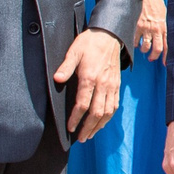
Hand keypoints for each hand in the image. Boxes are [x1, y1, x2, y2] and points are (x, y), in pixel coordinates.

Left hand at [53, 27, 126, 142]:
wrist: (110, 35)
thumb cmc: (89, 43)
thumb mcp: (74, 51)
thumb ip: (66, 67)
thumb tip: (57, 79)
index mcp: (90, 77)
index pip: (83, 104)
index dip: (76, 118)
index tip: (70, 128)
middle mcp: (103, 84)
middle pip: (97, 113)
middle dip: (88, 128)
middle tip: (81, 138)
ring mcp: (112, 86)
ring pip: (108, 112)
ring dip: (99, 126)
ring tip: (90, 135)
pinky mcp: (117, 85)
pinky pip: (115, 105)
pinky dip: (108, 117)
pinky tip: (102, 122)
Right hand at [134, 0, 166, 61]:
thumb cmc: (154, 1)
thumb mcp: (163, 12)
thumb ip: (163, 24)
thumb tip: (162, 34)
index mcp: (164, 26)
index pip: (167, 45)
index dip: (166, 56)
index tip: (165, 64)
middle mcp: (155, 29)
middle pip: (156, 49)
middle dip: (153, 56)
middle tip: (151, 58)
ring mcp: (145, 29)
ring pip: (144, 47)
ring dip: (143, 49)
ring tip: (142, 48)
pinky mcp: (135, 26)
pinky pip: (134, 41)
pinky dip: (134, 43)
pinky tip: (134, 42)